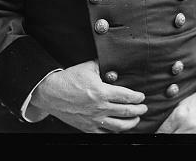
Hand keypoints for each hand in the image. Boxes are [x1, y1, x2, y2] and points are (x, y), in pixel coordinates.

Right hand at [31, 60, 147, 132]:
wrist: (51, 93)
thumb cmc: (69, 79)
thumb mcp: (87, 67)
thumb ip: (102, 65)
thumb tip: (112, 62)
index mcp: (101, 92)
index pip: (126, 96)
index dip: (137, 97)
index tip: (142, 96)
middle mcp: (100, 107)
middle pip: (126, 112)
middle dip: (138, 110)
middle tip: (144, 108)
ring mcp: (94, 119)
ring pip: (119, 126)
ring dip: (131, 123)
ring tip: (136, 119)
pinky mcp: (88, 127)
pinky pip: (106, 133)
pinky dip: (115, 131)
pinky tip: (119, 128)